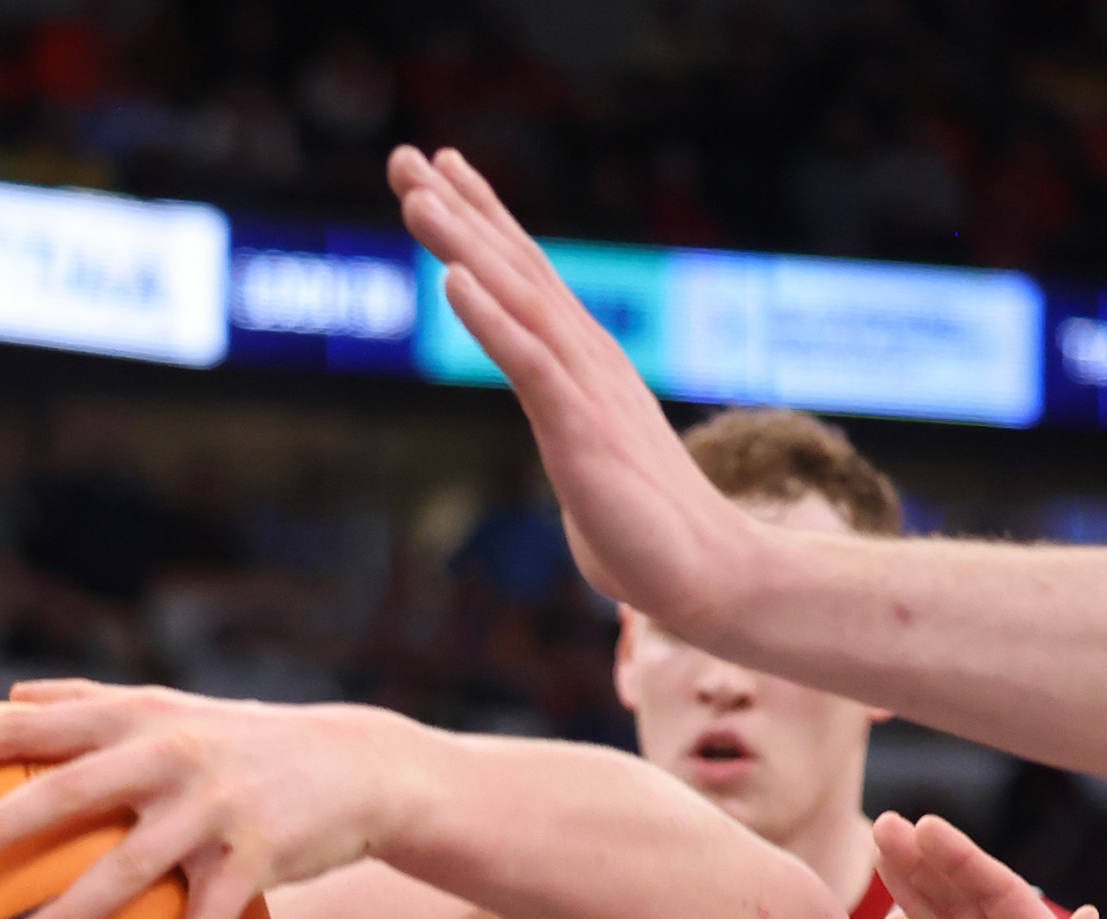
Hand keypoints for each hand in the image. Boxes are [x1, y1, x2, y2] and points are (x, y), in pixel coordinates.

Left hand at [0, 683, 415, 918]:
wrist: (356, 764)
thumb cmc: (240, 741)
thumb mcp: (167, 709)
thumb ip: (86, 704)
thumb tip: (8, 699)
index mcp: (132, 719)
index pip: (31, 725)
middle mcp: (167, 756)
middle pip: (72, 788)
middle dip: (8, 822)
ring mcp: (212, 808)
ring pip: (131, 866)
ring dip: (75, 912)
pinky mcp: (257, 858)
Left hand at [387, 147, 761, 637]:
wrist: (703, 575)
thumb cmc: (645, 534)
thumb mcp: (589, 469)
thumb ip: (568, 440)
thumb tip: (563, 455)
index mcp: (583, 363)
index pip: (527, 275)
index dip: (483, 219)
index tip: (441, 171)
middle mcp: (586, 357)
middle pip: (514, 266)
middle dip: (457, 208)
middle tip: (403, 155)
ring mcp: (585, 388)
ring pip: (516, 297)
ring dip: (463, 243)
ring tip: (414, 194)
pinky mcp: (581, 429)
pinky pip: (528, 362)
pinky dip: (488, 318)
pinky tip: (452, 279)